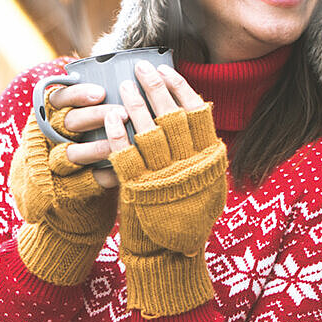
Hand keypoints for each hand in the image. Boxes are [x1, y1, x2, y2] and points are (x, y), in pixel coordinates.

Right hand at [10, 96, 117, 284]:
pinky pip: (84, 182)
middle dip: (93, 117)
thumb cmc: (84, 151)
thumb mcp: (80, 127)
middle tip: (122, 112)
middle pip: (66, 124)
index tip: (100, 92)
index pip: (57, 100)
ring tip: (118, 144)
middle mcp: (48, 140)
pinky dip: (103, 176)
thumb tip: (129, 85)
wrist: (67, 201)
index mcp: (50, 118)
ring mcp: (54, 167)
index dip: (76, 94)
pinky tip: (120, 172)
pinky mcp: (65, 191)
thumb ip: (96, 109)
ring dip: (95, 148)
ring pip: (69, 154)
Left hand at [106, 61, 228, 317]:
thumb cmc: (189, 215)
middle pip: (170, 113)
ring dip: (134, 103)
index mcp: (209, 159)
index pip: (197, 112)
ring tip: (124, 86)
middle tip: (140, 67)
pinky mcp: (137, 186)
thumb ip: (203, 152)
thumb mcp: (208, 183)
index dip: (180, 88)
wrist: (171, 254)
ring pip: (146, 128)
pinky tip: (112, 115)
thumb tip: (194, 113)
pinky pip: (124, 151)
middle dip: (155, 86)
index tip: (167, 70)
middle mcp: (188, 164)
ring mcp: (162, 174)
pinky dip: (118, 130)